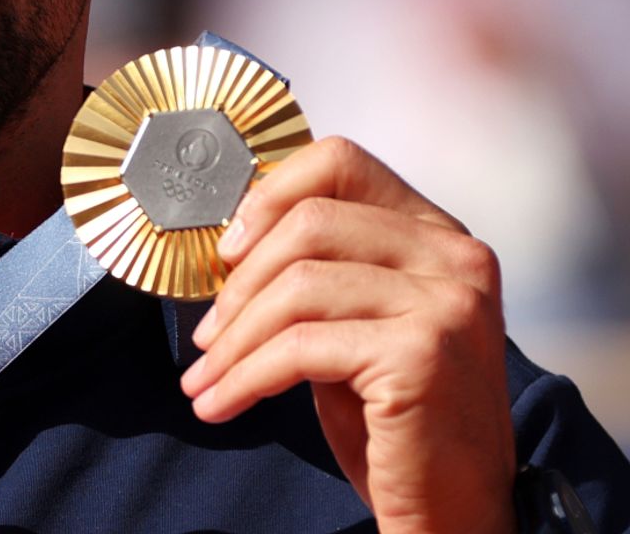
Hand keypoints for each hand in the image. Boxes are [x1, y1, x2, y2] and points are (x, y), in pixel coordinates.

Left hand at [181, 137, 515, 533]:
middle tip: (205, 338)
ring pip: (297, 286)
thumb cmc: (391, 415)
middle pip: (309, 224)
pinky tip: (221, 404)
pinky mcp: (424, 351)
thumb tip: (230, 237)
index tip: (227, 252)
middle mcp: (456, 256)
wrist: (452, 507)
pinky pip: (300, 346)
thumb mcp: (355, 321)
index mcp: (438, 233)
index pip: (341, 162)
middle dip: (238, 287)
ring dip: (233, 341)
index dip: (269, 196)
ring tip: (204, 381)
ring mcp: (449, 301)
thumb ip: (320, 267)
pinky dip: (246, 376)